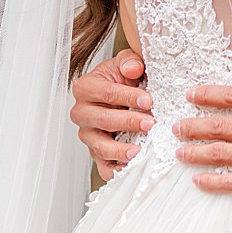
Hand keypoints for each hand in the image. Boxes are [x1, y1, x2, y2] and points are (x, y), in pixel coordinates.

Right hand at [70, 48, 153, 180]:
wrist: (119, 95)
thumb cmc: (121, 80)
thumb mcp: (125, 64)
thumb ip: (129, 62)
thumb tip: (133, 68)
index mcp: (85, 88)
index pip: (107, 94)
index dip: (128, 97)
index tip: (148, 100)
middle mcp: (81, 113)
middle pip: (103, 120)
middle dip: (128, 122)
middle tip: (150, 123)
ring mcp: (87, 135)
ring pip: (100, 146)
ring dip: (121, 150)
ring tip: (139, 152)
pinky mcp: (95, 153)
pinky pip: (103, 166)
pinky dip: (116, 170)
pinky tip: (131, 169)